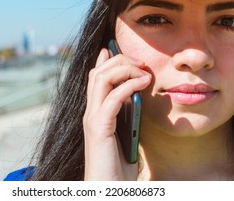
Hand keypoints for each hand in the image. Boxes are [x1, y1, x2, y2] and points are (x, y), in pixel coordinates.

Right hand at [83, 48, 151, 179]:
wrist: (108, 189)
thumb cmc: (117, 166)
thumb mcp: (124, 134)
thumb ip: (126, 115)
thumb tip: (135, 98)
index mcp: (95, 113)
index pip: (94, 79)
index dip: (102, 60)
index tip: (112, 48)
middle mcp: (90, 112)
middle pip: (97, 73)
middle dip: (118, 60)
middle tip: (140, 61)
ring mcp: (92, 119)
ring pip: (101, 79)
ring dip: (123, 69)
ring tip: (143, 70)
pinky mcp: (99, 128)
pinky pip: (112, 98)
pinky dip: (128, 86)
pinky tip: (142, 83)